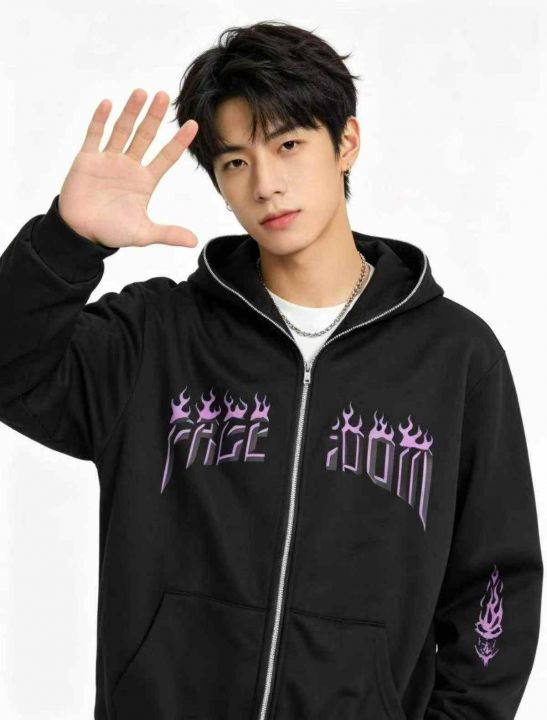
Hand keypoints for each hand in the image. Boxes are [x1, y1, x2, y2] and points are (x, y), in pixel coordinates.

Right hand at [58, 89, 198, 247]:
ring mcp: (108, 159)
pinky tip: (108, 104)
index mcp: (145, 181)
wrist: (80, 233)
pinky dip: (100, 120)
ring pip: (122, 130)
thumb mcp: (143, 234)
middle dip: (153, 117)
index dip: (179, 141)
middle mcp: (129, 166)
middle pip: (144, 136)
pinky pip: (94, 135)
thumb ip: (168, 234)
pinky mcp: (87, 158)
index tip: (193, 124)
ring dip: (131, 112)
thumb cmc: (112, 232)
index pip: (166, 157)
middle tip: (163, 96)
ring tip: (141, 93)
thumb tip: (194, 242)